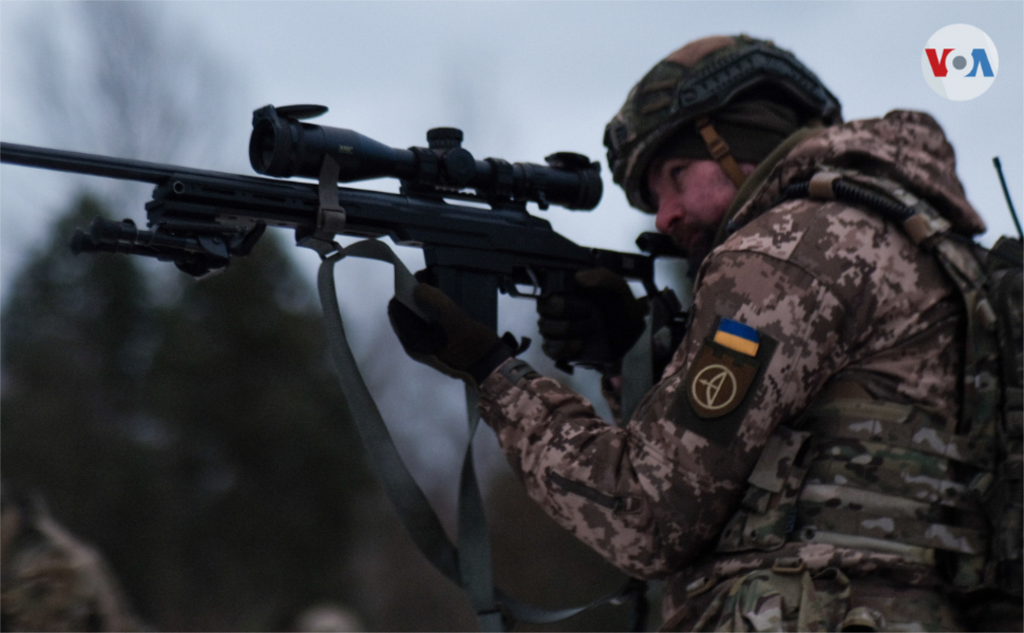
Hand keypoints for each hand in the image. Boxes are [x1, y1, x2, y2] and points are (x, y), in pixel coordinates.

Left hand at [388, 283, 508, 383]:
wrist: (489, 366)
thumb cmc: (471, 343)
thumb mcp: (452, 316)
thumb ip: (433, 298)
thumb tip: (417, 288)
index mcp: (413, 340)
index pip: (396, 309)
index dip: (404, 292)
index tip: (418, 280)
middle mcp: (414, 346)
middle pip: (404, 314)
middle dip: (414, 298)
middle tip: (429, 284)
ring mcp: (424, 348)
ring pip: (415, 320)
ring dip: (423, 305)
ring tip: (437, 294)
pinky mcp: (435, 348)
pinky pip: (425, 327)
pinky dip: (429, 315)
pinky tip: (443, 308)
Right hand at [536, 268, 647, 370]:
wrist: (632, 328)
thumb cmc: (619, 304)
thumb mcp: (616, 286)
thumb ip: (601, 277)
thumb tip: (578, 277)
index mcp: (565, 294)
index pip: (547, 296)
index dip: (560, 302)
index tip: (584, 304)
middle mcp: (557, 311)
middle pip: (544, 312)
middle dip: (564, 314)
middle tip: (588, 315)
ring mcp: (557, 331)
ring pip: (545, 330)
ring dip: (565, 329)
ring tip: (587, 330)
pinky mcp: (562, 350)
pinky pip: (550, 350)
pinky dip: (562, 347)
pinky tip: (578, 344)